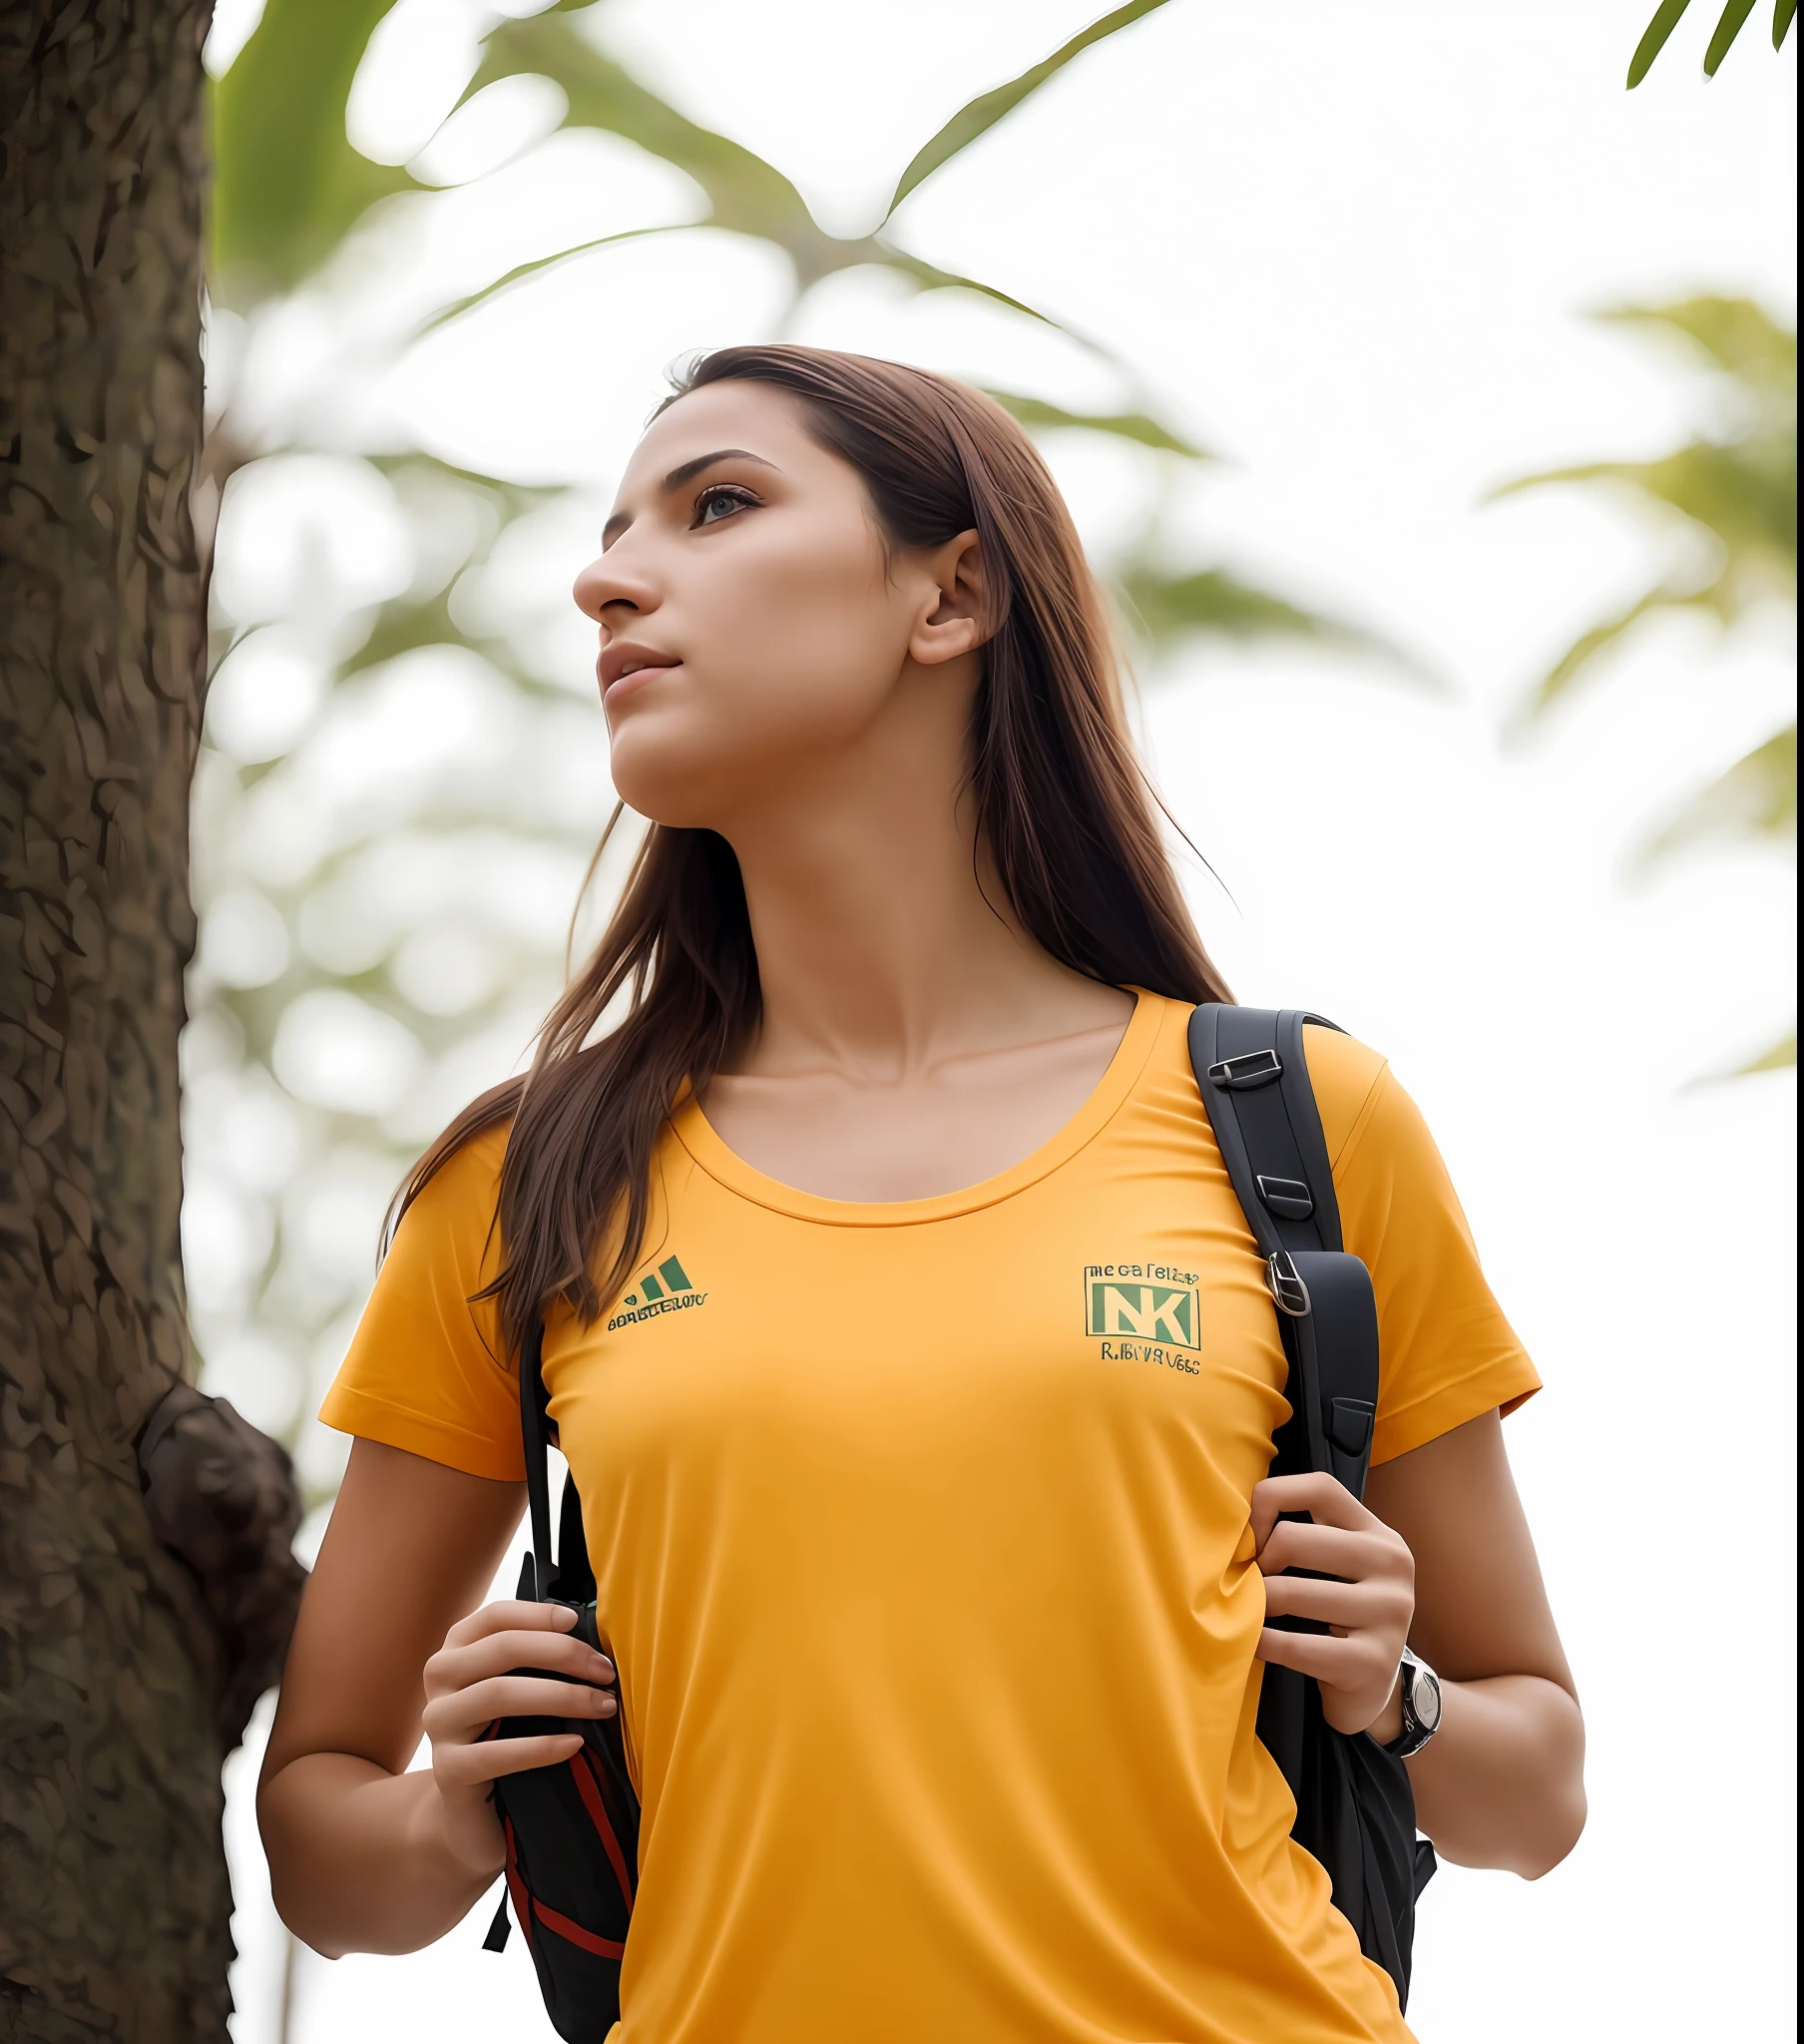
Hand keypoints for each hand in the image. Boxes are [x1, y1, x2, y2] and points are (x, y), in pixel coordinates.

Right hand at [420, 1599, 616, 1876]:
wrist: (472, 1814)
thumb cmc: (507, 1738)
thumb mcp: (520, 1691)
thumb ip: (539, 1661)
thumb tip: (593, 1634)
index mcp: (458, 1650)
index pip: (495, 1617)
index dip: (538, 1614)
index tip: (578, 1622)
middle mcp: (441, 1679)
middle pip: (502, 1648)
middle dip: (562, 1654)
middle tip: (605, 1671)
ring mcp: (439, 1724)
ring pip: (499, 1693)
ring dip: (561, 1695)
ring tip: (602, 1706)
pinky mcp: (447, 1771)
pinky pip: (495, 1753)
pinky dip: (541, 1746)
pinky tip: (575, 1744)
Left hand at [1252, 1472, 1414, 1736]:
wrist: (1375, 1690)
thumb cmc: (1342, 1615)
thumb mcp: (1339, 1565)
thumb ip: (1307, 1534)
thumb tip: (1240, 1521)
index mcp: (1380, 1536)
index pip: (1320, 1487)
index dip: (1272, 1498)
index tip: (1252, 1533)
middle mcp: (1392, 1567)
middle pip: (1293, 1539)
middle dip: (1257, 1563)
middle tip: (1247, 1583)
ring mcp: (1389, 1615)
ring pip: (1288, 1593)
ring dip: (1254, 1605)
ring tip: (1247, 1612)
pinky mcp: (1372, 1662)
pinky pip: (1294, 1645)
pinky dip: (1262, 1642)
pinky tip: (1254, 1643)